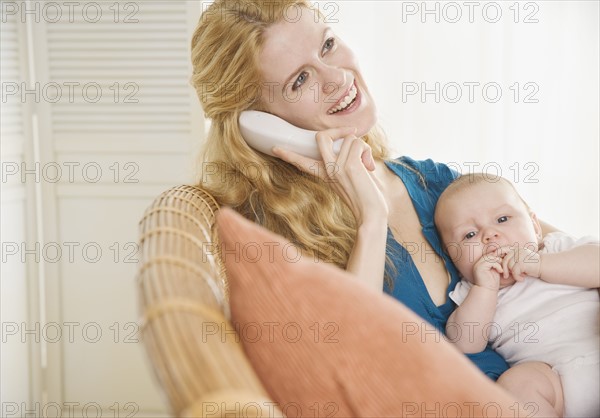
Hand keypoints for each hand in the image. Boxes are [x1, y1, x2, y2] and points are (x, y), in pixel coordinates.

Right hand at [272, 127, 388, 225]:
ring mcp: (337, 167)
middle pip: (321, 137)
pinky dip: (368, 152)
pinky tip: (369, 168)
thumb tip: (353, 140)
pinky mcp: (350, 165)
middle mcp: (328, 170)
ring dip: (363, 148)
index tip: (275, 148)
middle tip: (351, 133)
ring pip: (350, 138)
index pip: (302, 163)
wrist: (371, 215)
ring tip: (366, 165)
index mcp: (325, 175)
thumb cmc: (366, 198)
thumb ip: (345, 163)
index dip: (289, 154)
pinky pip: (359, 144)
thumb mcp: (350, 180)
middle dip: (338, 130)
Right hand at [472, 253, 502, 290]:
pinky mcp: (480, 268)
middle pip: (490, 254)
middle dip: (500, 258)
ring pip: (491, 257)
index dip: (499, 257)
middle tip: (505, 265)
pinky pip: (491, 262)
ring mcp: (478, 264)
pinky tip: (500, 271)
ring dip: (499, 262)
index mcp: (481, 262)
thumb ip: (496, 262)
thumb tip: (503, 254)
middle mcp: (478, 262)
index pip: (491, 254)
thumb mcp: (495, 270)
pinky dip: (498, 266)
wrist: (487, 291)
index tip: (505, 263)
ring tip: (502, 269)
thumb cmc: (492, 282)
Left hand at [498, 245, 540, 280]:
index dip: (497, 253)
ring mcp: (520, 256)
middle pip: (505, 260)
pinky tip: (522, 278)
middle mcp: (517, 250)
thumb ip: (513, 257)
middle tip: (506, 276)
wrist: (544, 266)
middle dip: (504, 269)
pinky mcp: (522, 262)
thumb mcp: (522, 257)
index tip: (493, 258)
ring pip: (509, 266)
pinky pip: (514, 272)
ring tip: (520, 276)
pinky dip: (517, 277)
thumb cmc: (533, 264)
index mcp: (517, 248)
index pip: (503, 249)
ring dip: (513, 274)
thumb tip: (500, 261)